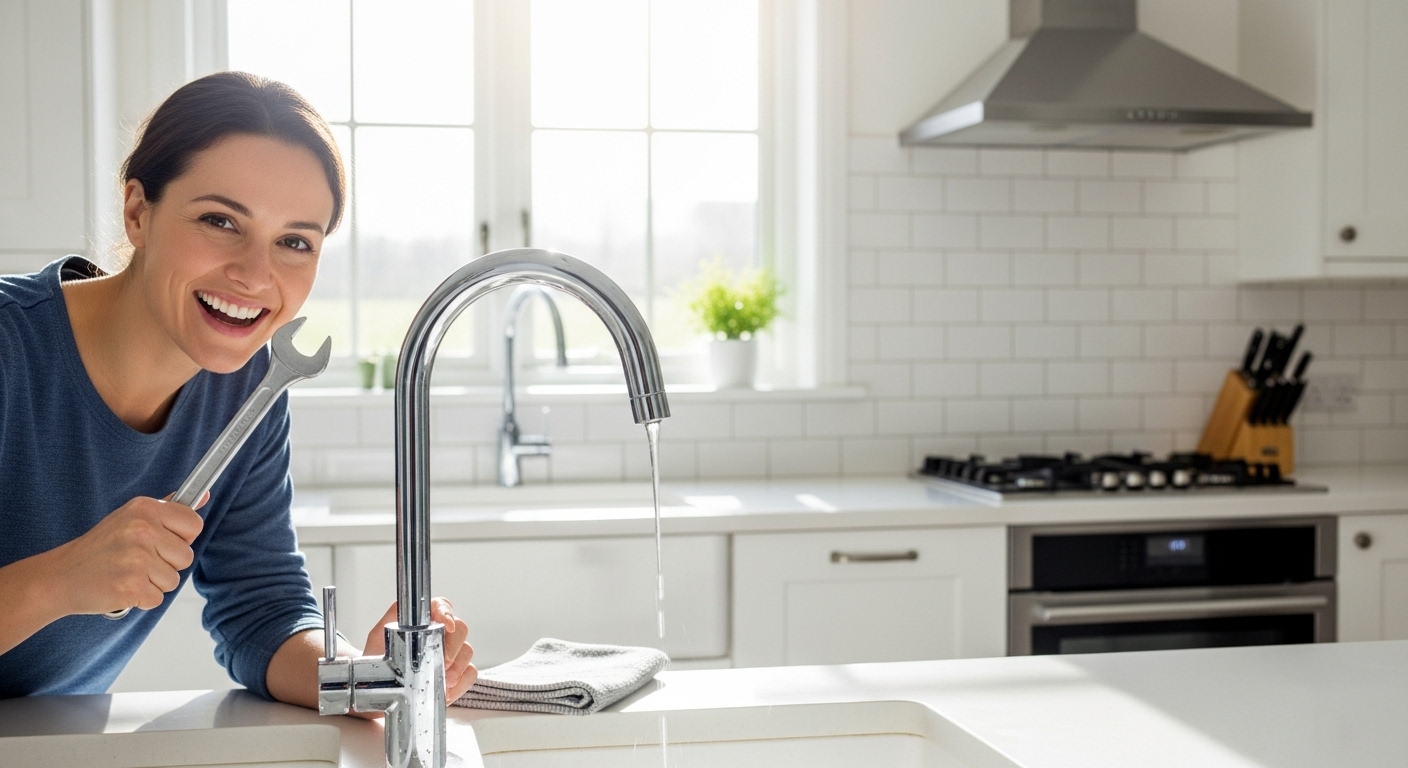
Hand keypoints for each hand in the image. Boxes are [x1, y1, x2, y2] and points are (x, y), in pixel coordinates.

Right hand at [45, 492, 206, 615]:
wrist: (61, 577)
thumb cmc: (101, 548)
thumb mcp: (131, 517)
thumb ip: (168, 509)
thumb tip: (204, 497)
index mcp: (145, 508)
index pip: (194, 524)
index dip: (182, 538)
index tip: (163, 542)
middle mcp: (142, 530)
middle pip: (187, 556)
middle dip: (167, 564)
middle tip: (138, 561)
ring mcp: (136, 559)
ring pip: (174, 580)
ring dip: (154, 583)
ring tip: (128, 573)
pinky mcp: (131, 587)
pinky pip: (158, 598)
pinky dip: (142, 598)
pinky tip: (122, 587)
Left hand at [363, 598, 475, 702]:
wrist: (378, 693)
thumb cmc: (378, 663)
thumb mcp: (378, 635)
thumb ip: (393, 615)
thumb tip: (404, 605)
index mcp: (425, 621)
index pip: (443, 606)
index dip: (448, 613)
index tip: (447, 625)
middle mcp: (441, 635)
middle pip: (461, 629)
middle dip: (454, 646)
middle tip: (442, 662)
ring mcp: (452, 656)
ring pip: (467, 652)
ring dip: (457, 667)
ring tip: (443, 681)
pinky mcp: (457, 677)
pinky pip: (470, 674)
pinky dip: (461, 683)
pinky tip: (447, 690)